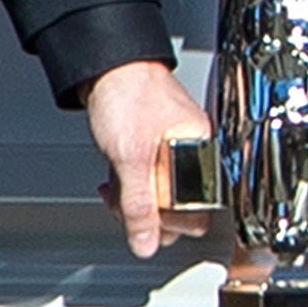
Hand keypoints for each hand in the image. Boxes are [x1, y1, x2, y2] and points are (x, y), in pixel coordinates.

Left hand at [83, 57, 209, 259]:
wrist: (107, 63)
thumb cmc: (127, 93)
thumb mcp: (130, 158)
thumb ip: (138, 206)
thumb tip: (146, 243)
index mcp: (200, 152)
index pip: (196, 211)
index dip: (166, 221)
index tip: (141, 220)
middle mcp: (193, 153)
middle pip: (178, 208)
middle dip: (145, 212)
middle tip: (122, 202)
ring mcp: (173, 150)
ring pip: (159, 196)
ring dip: (133, 199)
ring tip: (114, 186)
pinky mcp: (154, 147)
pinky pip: (148, 180)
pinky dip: (129, 184)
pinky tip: (115, 177)